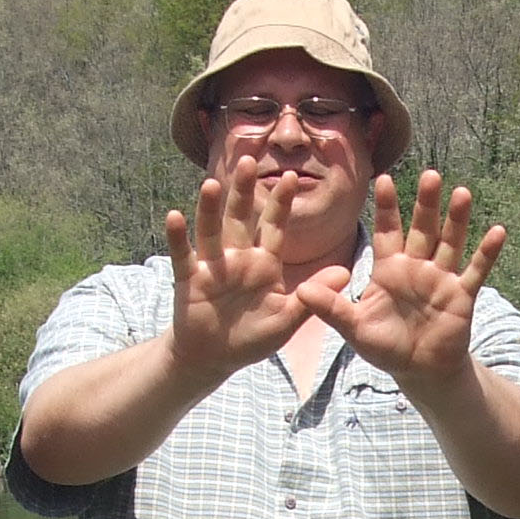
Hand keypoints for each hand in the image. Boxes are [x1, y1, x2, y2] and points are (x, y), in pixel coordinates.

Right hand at [164, 160, 306, 381]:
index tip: (292, 177)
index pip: (274, 227)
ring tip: (211, 184)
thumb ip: (313, 296)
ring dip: (210, 209)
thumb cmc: (252, 337)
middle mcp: (237, 258)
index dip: (281, 204)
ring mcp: (212, 266)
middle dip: (243, 192)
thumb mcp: (287, 319)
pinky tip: (174, 216)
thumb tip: (345, 274)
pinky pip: (182, 256)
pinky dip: (177, 237)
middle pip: (240, 219)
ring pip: (211, 231)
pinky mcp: (188, 280)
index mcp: (263, 264)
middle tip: (247, 161)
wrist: (214, 357)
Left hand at [300, 172, 505, 394]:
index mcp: (390, 269)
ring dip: (457, 220)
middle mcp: (417, 267)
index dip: (387, 207)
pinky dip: (487, 253)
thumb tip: (300, 290)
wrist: (419, 371)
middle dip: (426, 203)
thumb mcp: (354, 328)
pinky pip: (476, 271)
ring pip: (450, 243)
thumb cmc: (386, 347)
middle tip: (430, 175)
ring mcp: (441, 278)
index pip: (387, 231)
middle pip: (422, 228)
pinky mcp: (461, 295)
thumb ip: (331, 308)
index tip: (383, 179)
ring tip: (462, 193)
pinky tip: (498, 231)